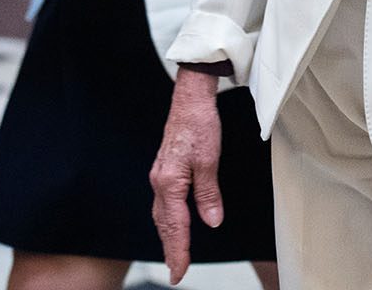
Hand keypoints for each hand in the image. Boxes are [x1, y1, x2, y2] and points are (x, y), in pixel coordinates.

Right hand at [151, 70, 223, 284]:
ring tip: (175, 255)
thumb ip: (209, 194)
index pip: (175, 226)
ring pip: (161, 214)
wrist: (189, 99)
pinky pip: (163, 202)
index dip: (179, 251)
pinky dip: (167, 219)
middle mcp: (159, 181)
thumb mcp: (210, 160)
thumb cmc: (200, 124)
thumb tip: (212, 221)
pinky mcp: (164, 169)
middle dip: (170, 250)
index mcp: (169, 182)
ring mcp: (159, 175)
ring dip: (168, 237)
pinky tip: (173, 224)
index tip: (179, 272)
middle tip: (176, 273)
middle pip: (164, 224)